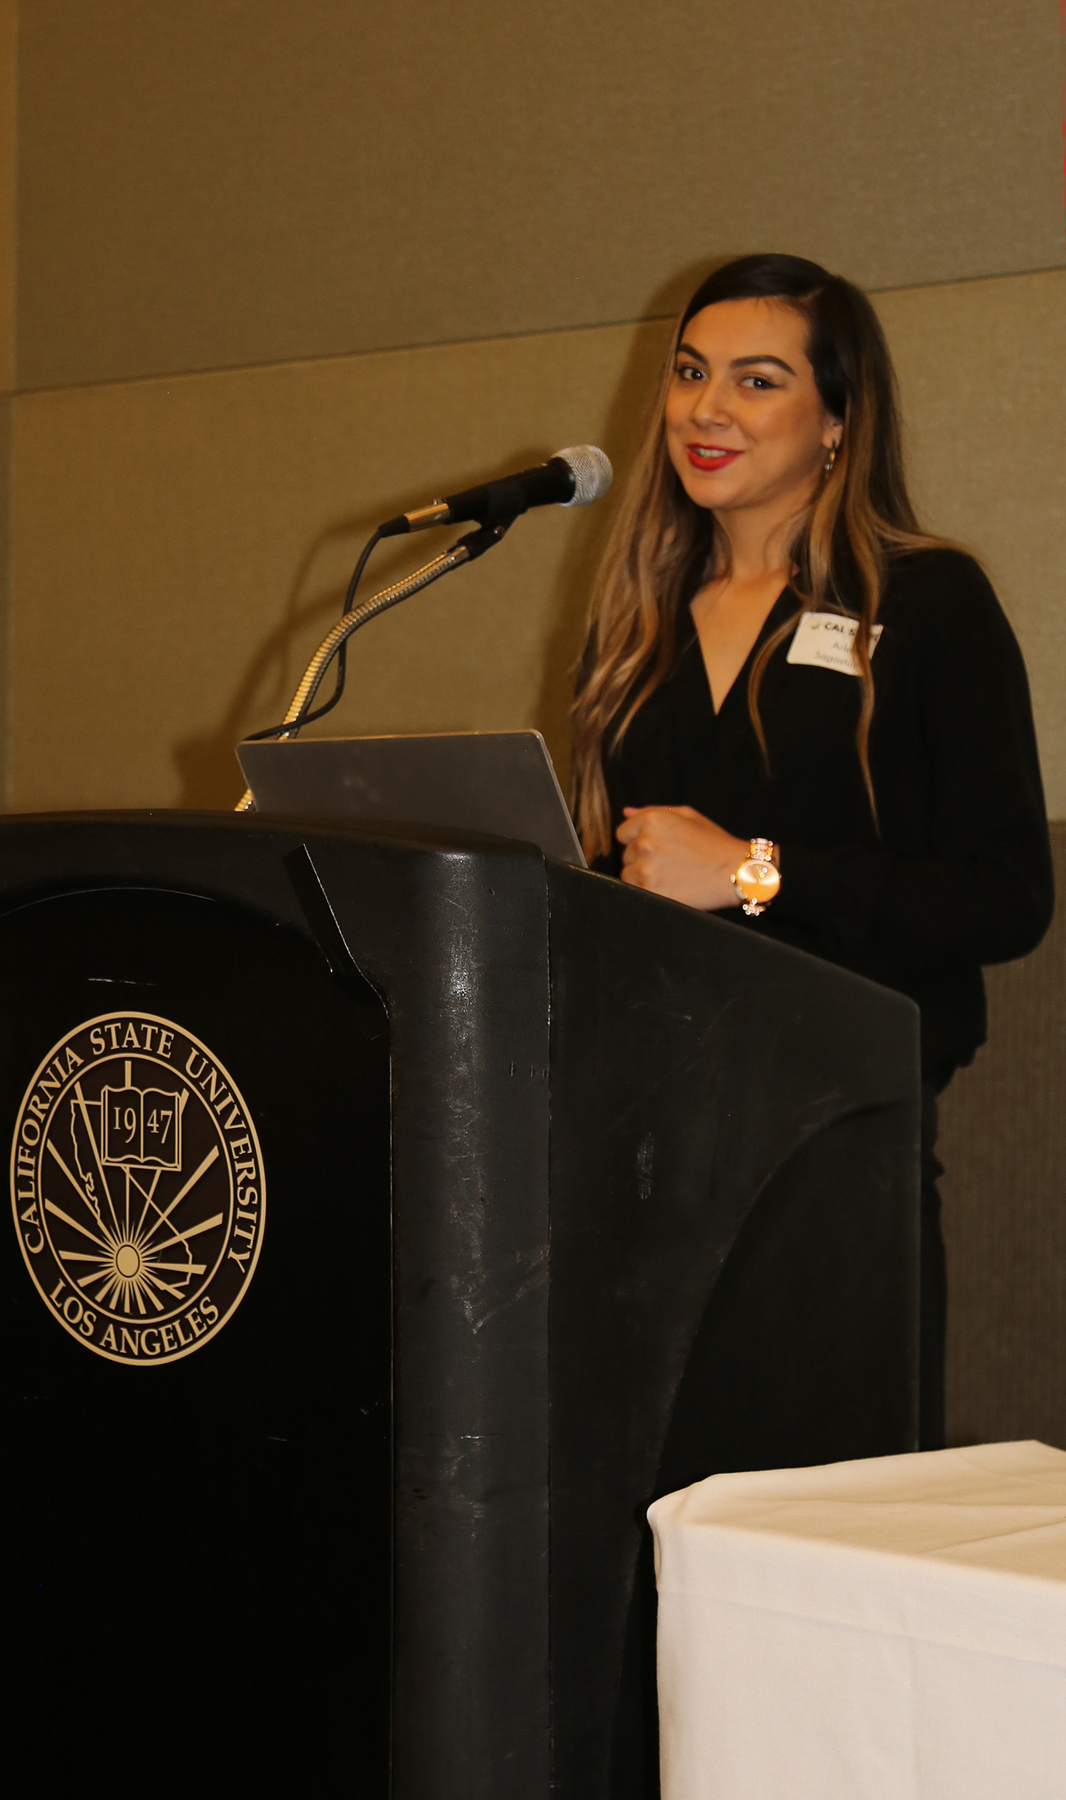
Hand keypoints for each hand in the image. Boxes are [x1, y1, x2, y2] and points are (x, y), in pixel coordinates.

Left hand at [615, 806, 749, 909]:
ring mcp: (646, 868)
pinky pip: (634, 891)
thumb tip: (626, 813)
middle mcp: (645, 842)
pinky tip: (668, 887)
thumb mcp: (688, 817)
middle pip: (626, 855)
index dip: (638, 840)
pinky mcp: (650, 891)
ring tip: (670, 876)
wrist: (736, 871)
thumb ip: (653, 812)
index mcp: (652, 820)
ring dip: (642, 876)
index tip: (657, 848)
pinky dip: (647, 891)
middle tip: (670, 862)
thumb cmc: (714, 843)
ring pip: (628, 874)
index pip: (623, 833)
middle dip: (642, 858)